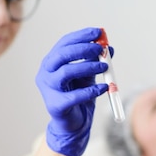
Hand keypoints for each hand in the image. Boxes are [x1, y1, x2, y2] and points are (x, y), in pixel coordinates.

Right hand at [35, 27, 108, 155]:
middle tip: (101, 50)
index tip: (98, 32)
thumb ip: (95, 61)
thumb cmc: (79, 95)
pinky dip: (91, 91)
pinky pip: (74, 96)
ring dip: (88, 67)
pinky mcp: (56, 106)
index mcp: (51, 62)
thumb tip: (109, 47)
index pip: (64, 43)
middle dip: (83, 49)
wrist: (74, 123)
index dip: (81, 36)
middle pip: (62, 55)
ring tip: (104, 66)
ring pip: (66, 73)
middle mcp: (46, 74)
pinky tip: (104, 88)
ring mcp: (48, 90)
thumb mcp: (88, 74)